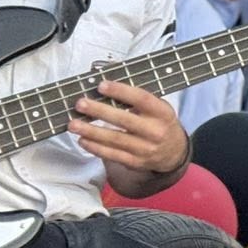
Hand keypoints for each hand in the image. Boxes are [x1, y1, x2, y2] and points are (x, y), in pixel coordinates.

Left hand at [70, 78, 187, 176]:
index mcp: (163, 113)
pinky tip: (83, 140)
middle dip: (100, 111)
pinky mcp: (135, 162)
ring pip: (115, 139)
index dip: (121, 91)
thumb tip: (106, 85)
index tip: (101, 85)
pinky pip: (112, 155)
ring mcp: (145, 148)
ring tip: (74, 124)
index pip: (142, 99)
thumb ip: (137, 98)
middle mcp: (155, 131)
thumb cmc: (160, 123)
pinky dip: (95, 148)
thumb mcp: (158, 107)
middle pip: (124, 120)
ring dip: (91, 131)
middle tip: (80, 104)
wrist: (174, 152)